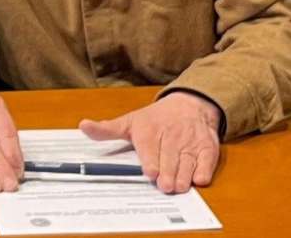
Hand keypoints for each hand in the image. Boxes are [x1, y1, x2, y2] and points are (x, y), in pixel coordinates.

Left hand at [79, 91, 221, 193]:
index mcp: (149, 130)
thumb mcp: (129, 122)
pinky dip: (203, 172)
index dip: (151, 162)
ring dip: (184, 177)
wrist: (189, 104)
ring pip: (188, 163)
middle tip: (165, 186)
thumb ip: (106, 130)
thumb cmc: (155, 119)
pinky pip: (207, 162)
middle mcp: (171, 135)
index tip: (150, 172)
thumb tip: (82, 126)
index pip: (150, 148)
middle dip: (168, 174)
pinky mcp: (208, 147)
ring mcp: (190, 142)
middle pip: (170, 159)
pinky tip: (196, 179)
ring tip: (178, 187)